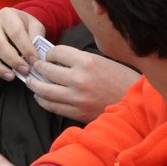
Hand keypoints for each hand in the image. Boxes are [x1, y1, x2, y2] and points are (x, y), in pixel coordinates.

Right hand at [0, 8, 45, 80]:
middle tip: (24, 70)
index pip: (16, 32)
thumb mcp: (35, 27)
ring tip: (11, 76)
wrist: (12, 26)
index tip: (34, 61)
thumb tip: (35, 55)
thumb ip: (37, 38)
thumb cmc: (25, 28)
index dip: (26, 49)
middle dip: (12, 60)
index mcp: (7, 14)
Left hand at [25, 46, 139, 122]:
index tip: (49, 56)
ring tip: (31, 81)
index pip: (56, 52)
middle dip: (38, 67)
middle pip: (46, 70)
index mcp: (87, 62)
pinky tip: (40, 96)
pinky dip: (42, 100)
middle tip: (35, 66)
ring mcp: (76, 97)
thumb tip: (57, 59)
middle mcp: (79, 79)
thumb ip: (80, 60)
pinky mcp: (76, 112)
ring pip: (44, 90)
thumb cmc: (121, 79)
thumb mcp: (102, 61)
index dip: (50, 53)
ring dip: (34, 84)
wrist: (135, 103)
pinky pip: (51, 106)